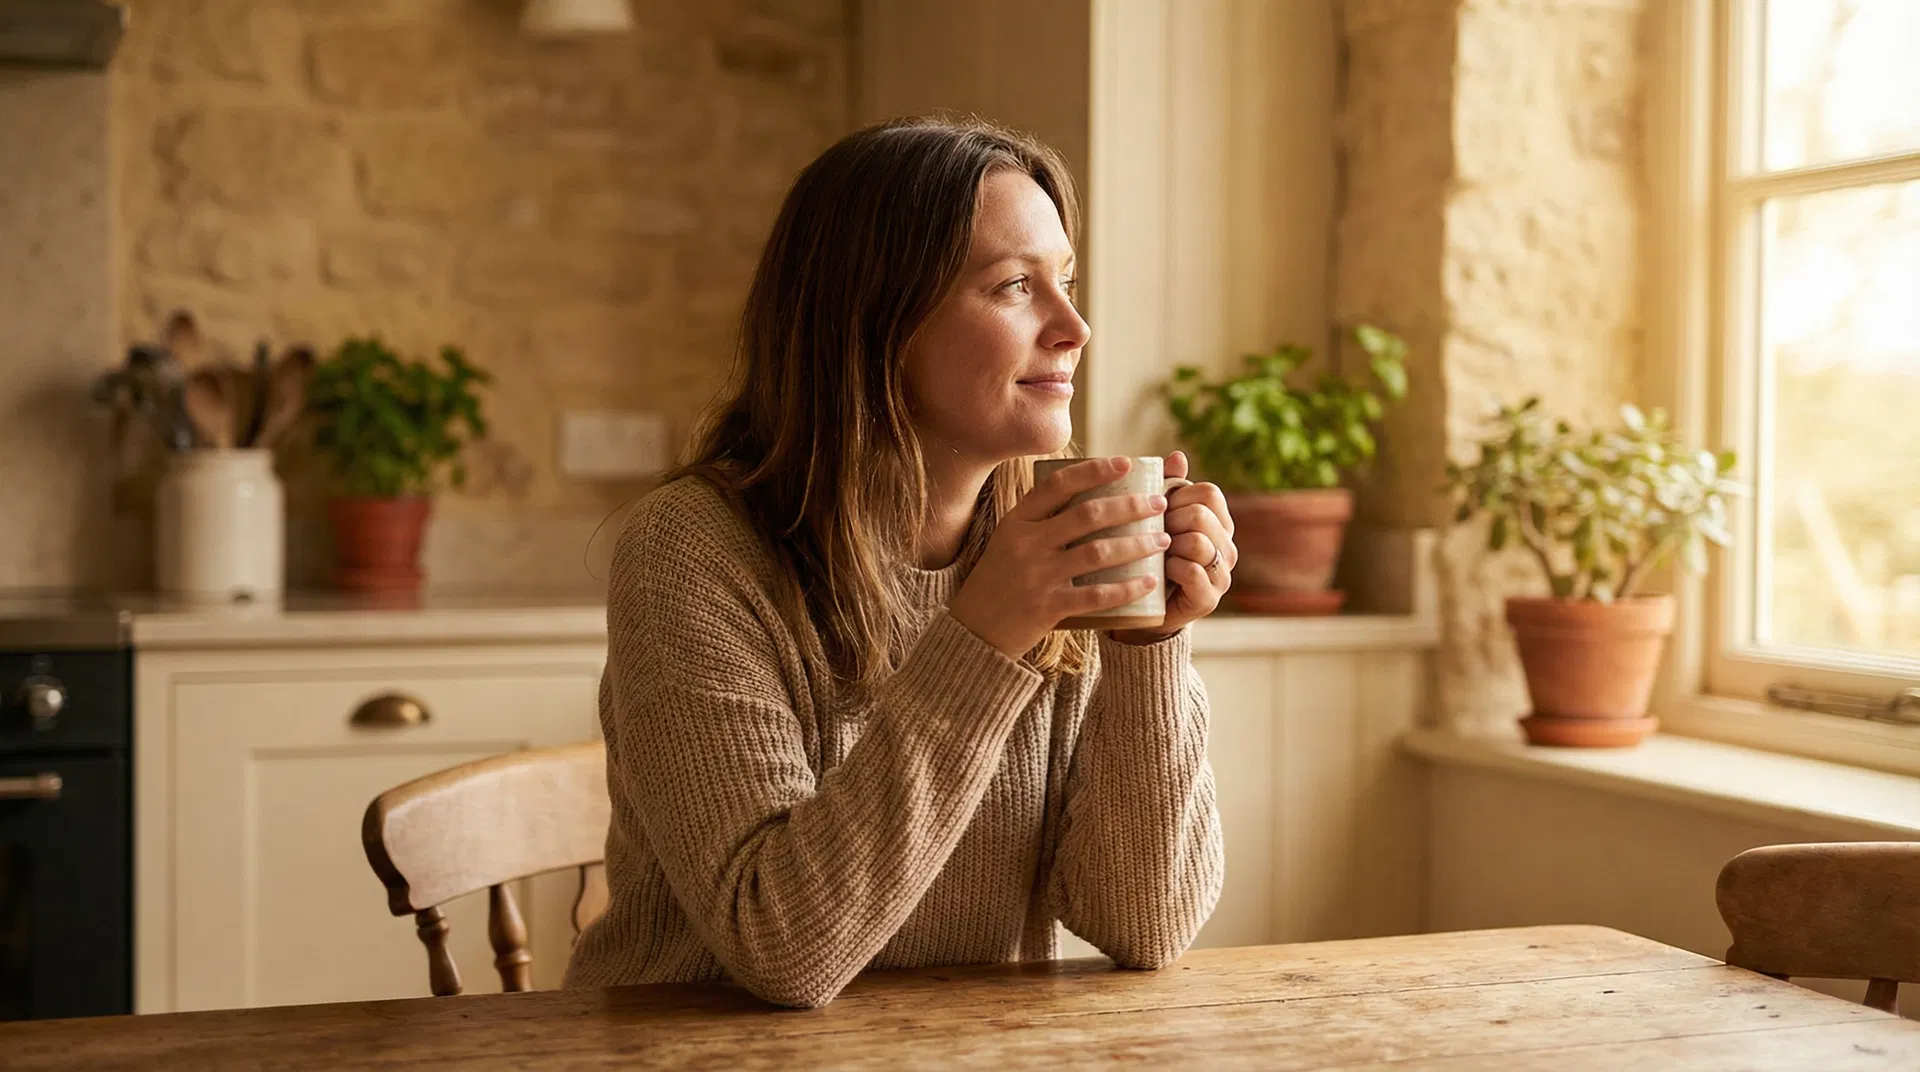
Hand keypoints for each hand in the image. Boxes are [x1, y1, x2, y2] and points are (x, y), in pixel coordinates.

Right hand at [949, 456, 1172, 658]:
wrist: (973, 631)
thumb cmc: (998, 582)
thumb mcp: (1008, 542)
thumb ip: (1039, 522)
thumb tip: (1084, 495)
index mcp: (1018, 521)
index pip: (1059, 485)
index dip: (1095, 470)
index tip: (1126, 463)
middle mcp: (1027, 543)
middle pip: (1088, 515)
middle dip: (1130, 506)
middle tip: (1159, 504)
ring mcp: (1037, 575)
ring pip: (1098, 552)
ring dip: (1137, 544)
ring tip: (1162, 540)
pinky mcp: (1047, 607)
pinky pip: (1097, 594)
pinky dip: (1127, 587)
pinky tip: (1149, 581)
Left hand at [1109, 450, 1235, 644]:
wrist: (1141, 607)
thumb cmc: (1149, 555)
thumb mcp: (1156, 519)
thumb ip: (1168, 487)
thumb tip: (1177, 455)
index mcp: (1219, 522)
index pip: (1208, 492)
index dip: (1178, 497)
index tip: (1159, 512)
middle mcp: (1227, 547)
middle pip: (1201, 515)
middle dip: (1170, 521)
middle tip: (1153, 535)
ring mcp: (1222, 574)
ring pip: (1198, 542)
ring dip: (1169, 546)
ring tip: (1157, 554)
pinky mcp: (1209, 599)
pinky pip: (1192, 571)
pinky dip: (1172, 568)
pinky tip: (1162, 572)